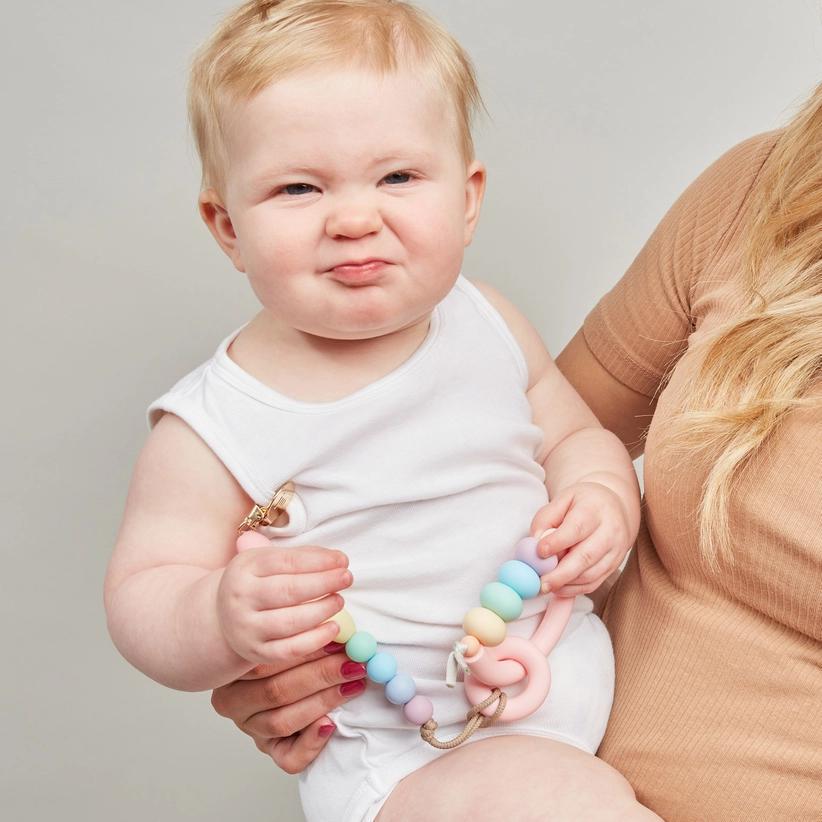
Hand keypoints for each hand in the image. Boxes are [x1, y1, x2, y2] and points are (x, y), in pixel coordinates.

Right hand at [211, 645, 365, 773]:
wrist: (288, 677)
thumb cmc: (285, 653)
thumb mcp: (283, 639)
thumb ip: (302, 636)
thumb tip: (336, 633)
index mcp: (232, 669)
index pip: (265, 662)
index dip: (305, 651)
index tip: (336, 641)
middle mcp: (234, 701)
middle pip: (276, 691)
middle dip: (321, 675)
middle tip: (351, 663)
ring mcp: (251, 728)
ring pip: (283, 721)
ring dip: (324, 701)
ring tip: (352, 685)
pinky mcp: (271, 751)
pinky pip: (288, 756)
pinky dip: (311, 742)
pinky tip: (330, 725)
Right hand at [216, 544, 352, 665]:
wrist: (223, 617)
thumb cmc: (257, 584)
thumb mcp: (266, 561)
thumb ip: (299, 556)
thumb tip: (336, 559)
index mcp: (244, 568)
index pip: (286, 561)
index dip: (318, 561)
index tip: (342, 560)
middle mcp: (241, 598)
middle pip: (289, 590)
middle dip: (324, 583)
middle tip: (347, 578)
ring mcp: (247, 628)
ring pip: (290, 622)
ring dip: (322, 610)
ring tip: (339, 600)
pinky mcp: (256, 652)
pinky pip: (290, 650)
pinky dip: (315, 640)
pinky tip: (333, 628)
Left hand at [530, 481, 632, 596]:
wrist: (615, 508)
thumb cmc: (584, 503)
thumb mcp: (563, 499)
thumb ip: (546, 518)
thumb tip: (534, 542)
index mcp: (594, 510)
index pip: (576, 529)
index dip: (557, 542)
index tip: (539, 552)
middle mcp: (609, 531)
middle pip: (586, 556)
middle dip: (560, 574)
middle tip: (540, 583)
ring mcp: (615, 551)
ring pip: (591, 574)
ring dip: (566, 584)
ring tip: (545, 586)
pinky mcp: (614, 566)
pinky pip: (594, 583)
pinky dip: (574, 589)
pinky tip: (559, 588)